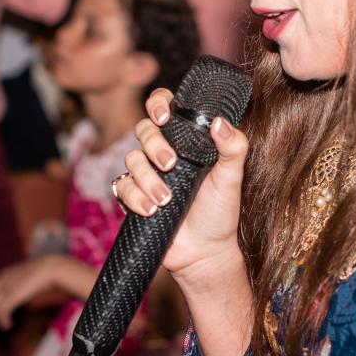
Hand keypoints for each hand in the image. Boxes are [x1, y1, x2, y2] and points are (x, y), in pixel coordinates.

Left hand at [0, 257, 59, 328]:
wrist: (49, 267)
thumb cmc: (46, 270)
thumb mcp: (30, 274)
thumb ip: (24, 281)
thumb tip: (27, 288)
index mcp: (5, 273)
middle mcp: (3, 280)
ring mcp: (7, 288)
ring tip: (5, 326)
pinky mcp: (12, 296)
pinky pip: (3, 312)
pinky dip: (4, 320)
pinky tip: (9, 325)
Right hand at [116, 88, 248, 289]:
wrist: (206, 252)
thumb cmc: (220, 211)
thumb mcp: (232, 178)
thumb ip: (233, 148)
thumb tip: (220, 122)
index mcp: (186, 141)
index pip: (165, 108)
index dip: (158, 103)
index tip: (164, 115)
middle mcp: (163, 153)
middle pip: (143, 130)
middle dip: (154, 145)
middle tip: (170, 164)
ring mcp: (147, 175)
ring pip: (131, 159)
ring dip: (147, 178)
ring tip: (166, 199)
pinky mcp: (134, 197)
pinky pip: (122, 187)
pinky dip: (135, 197)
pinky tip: (151, 210)